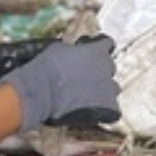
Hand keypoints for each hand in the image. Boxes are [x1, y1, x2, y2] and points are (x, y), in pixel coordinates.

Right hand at [2, 37, 120, 129]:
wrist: (42, 91)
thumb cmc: (47, 67)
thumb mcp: (58, 49)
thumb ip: (72, 50)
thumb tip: (72, 52)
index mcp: (97, 51)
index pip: (107, 44)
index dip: (100, 48)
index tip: (93, 52)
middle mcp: (107, 68)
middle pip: (109, 67)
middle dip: (99, 71)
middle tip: (84, 77)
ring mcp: (108, 89)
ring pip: (112, 88)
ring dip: (103, 91)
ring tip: (87, 96)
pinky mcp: (107, 108)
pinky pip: (112, 110)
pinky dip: (104, 111)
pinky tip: (92, 111)